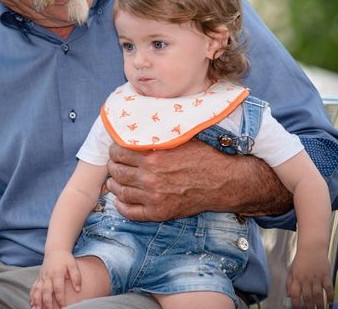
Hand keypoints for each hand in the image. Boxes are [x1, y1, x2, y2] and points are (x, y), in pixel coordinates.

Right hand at [30, 250, 81, 308]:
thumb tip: (78, 289)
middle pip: (46, 291)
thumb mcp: (73, 265)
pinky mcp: (39, 278)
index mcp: (57, 273)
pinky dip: (32, 296)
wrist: (55, 250)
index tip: (63, 306)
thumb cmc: (65, 259)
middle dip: (47, 302)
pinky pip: (33, 287)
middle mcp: (48, 276)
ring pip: (38, 290)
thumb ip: (76, 277)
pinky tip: (32, 304)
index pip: (58, 288)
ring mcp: (42, 277)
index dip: (60, 298)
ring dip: (37, 301)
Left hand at [107, 139, 291, 220]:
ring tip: (116, 180)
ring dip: (114, 185)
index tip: (116, 149)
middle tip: (115, 163)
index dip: (115, 150)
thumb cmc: (203, 157)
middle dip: (114, 166)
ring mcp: (153, 198)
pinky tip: (122, 199)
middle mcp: (150, 178)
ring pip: (120, 191)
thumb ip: (158, 135)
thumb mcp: (180, 139)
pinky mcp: (159, 213)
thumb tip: (139, 124)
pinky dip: (121, 205)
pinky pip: (130, 212)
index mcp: (153, 157)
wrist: (224, 182)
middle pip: (117, 171)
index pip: (119, 152)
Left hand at [286, 249, 333, 308]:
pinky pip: (329, 288)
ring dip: (320, 305)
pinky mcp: (326, 276)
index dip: (295, 304)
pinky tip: (330, 302)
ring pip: (318, 295)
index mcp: (296, 278)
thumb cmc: (301, 259)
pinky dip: (330, 296)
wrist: (312, 247)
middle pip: (307, 297)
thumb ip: (289, 283)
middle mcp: (306, 279)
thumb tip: (288, 295)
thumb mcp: (292, 270)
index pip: (294, 294)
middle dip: (309, 307)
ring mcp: (316, 278)